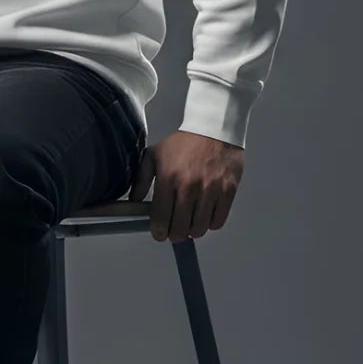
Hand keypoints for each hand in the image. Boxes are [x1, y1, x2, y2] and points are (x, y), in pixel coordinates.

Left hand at [126, 129, 243, 241]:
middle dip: (175, 235)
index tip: (159, 233)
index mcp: (168, 178)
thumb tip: (134, 202)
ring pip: (200, 229)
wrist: (214, 129)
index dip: (159, 231)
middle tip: (174, 231)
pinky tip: (205, 216)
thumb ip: (141, 180)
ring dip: (193, 231)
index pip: (161, 218)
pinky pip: (218, 221)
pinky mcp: (228, 191)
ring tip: (190, 223)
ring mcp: (210, 190)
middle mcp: (189, 187)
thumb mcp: (154, 155)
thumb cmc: (183, 143)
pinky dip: (211, 224)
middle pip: (181, 229)